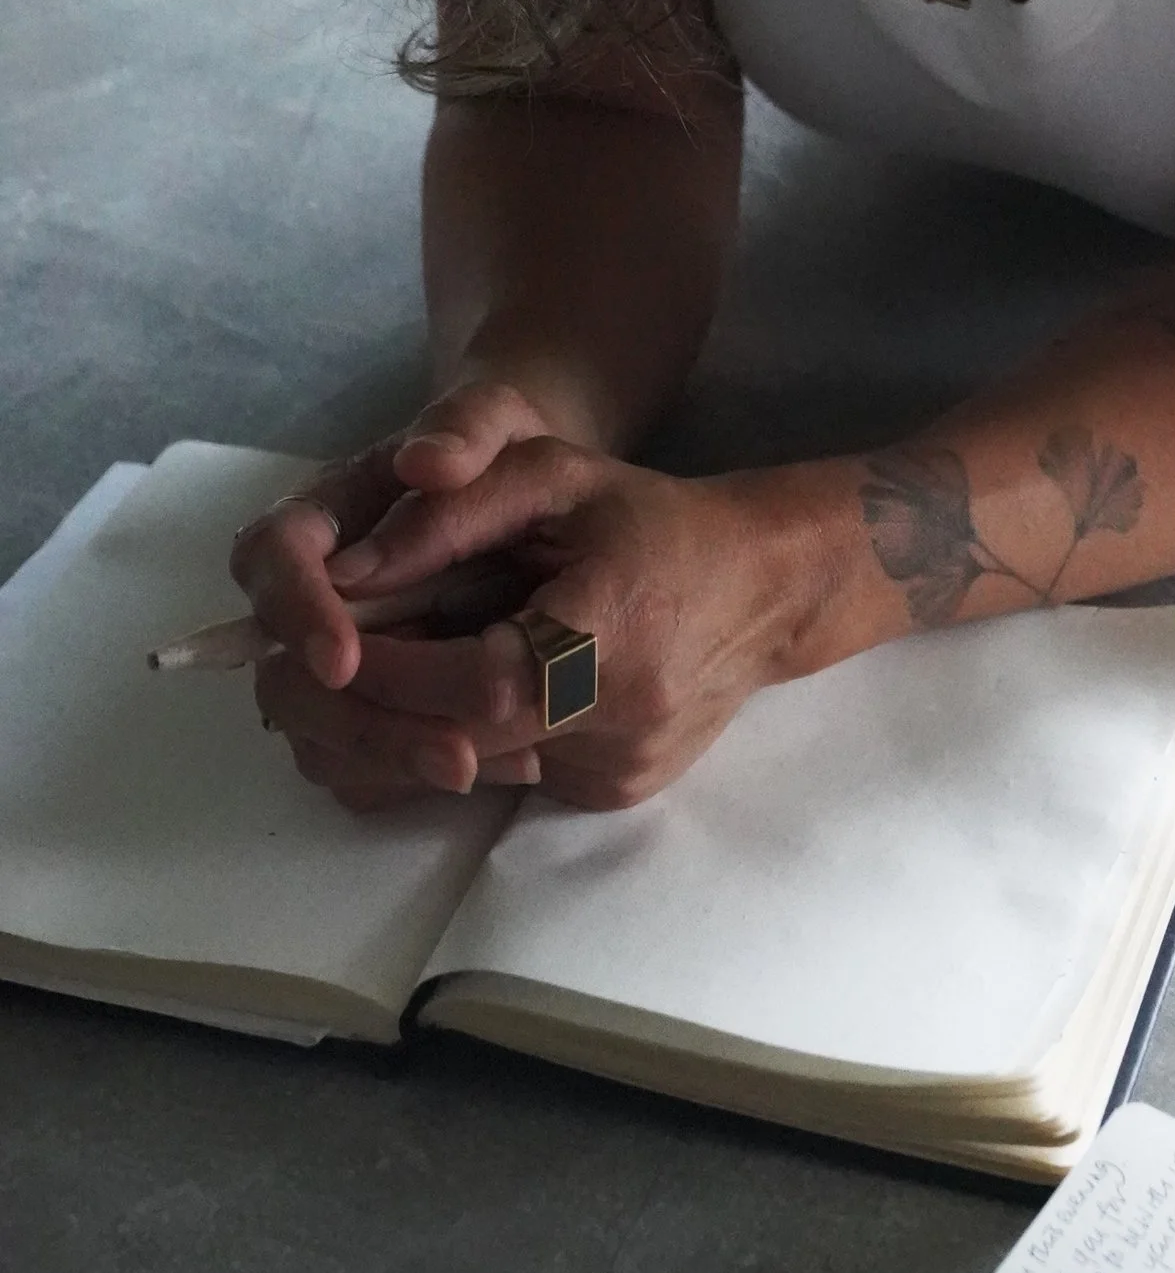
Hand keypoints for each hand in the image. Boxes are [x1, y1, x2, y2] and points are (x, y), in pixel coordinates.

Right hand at [229, 381, 564, 800]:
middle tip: (449, 754)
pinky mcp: (370, 705)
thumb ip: (464, 427)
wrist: (541, 502)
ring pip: (317, 732)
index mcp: (324, 517)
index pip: (271, 559)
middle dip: (356, 719)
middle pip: (281, 673)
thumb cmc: (502, 453)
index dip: (296, 612)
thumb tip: (424, 463)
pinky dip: (418, 776)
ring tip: (491, 768)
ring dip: (393, 757)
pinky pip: (362, 765)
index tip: (343, 659)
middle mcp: (314, 594)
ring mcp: (333, 657)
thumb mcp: (497, 419)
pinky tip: (510, 767)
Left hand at [236, 394, 831, 811]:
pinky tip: (439, 694)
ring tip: (365, 672)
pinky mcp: (612, 796)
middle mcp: (617, 726)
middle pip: (458, 745)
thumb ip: (450, 514)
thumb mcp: (555, 475)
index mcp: (609, 639)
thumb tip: (346, 573)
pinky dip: (459, 739)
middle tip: (309, 673)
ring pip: (471, 772)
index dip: (386, 671)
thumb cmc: (655, 519)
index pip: (471, 683)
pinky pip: (507, 778)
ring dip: (402, 728)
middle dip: (369, 709)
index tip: (324, 642)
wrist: (766, 589)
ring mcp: (616, 773)